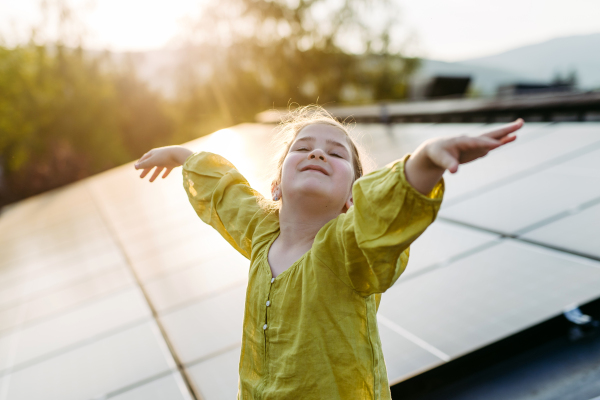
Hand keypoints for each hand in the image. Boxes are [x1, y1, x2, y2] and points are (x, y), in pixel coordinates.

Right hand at [134, 146, 192, 181]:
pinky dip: (165, 173)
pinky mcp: (173, 163)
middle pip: (150, 164)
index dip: (140, 163)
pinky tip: (163, 177)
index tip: (136, 169)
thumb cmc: (164, 157)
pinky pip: (167, 169)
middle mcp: (159, 156)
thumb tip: (135, 166)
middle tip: (141, 177)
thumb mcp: (153, 161)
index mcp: (153, 153)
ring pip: (158, 168)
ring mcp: (166, 160)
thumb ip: (144, 164)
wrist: (178, 154)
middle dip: (146, 171)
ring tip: (150, 181)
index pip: (144, 158)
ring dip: (154, 174)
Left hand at [405, 119, 523, 194]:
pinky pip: (491, 145)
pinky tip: (510, 138)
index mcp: (462, 141)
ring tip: (519, 130)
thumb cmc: (437, 153)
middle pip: (490, 134)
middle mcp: (471, 140)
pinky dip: (500, 142)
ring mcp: (475, 144)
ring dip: (505, 135)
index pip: (477, 142)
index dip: (487, 143)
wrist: (436, 150)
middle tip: (520, 123)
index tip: (499, 144)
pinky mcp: (477, 149)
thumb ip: (448, 164)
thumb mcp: (440, 159)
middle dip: (504, 130)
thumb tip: (454, 171)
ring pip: (493, 139)